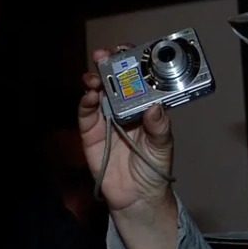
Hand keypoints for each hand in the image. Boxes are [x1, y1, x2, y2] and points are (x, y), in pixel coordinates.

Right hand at [80, 54, 175, 214]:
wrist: (137, 197)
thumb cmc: (153, 168)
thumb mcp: (162, 147)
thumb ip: (159, 128)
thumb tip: (155, 107)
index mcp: (144, 107)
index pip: (137, 79)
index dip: (131, 63)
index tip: (129, 51)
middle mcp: (124, 109)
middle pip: (114, 81)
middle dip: (108, 65)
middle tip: (106, 55)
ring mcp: (106, 119)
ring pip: (97, 93)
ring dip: (94, 81)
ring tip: (95, 76)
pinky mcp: (91, 133)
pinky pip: (85, 114)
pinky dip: (85, 103)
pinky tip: (89, 95)